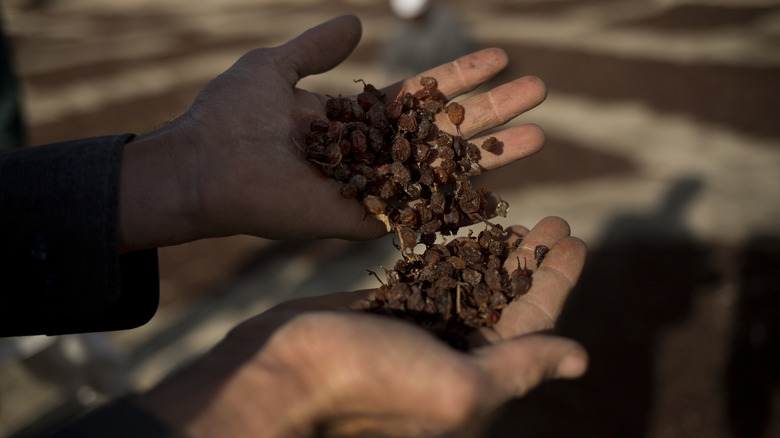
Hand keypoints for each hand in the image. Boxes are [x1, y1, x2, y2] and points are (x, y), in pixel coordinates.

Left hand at [118, 15, 546, 251]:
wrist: (201, 166)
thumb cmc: (229, 115)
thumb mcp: (275, 67)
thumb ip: (318, 49)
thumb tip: (358, 22)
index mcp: (354, 119)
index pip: (419, 96)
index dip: (459, 76)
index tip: (498, 57)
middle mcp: (371, 154)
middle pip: (443, 130)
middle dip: (490, 110)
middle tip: (539, 91)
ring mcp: (371, 189)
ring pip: (442, 170)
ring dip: (489, 153)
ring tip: (537, 132)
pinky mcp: (363, 221)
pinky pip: (418, 212)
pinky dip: (456, 201)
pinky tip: (497, 187)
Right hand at [135, 217, 586, 437]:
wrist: (282, 372)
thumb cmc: (369, 385)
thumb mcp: (456, 386)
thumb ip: (517, 369)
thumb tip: (579, 359)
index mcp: (475, 377)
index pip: (533, 323)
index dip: (556, 281)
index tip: (577, 240)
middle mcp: (451, 354)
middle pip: (506, 299)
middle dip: (532, 262)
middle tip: (555, 222)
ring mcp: (416, 328)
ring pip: (470, 283)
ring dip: (497, 252)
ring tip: (518, 220)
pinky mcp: (385, 307)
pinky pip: (430, 275)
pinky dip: (451, 251)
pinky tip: (464, 228)